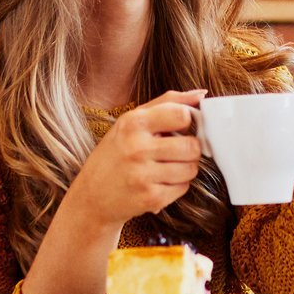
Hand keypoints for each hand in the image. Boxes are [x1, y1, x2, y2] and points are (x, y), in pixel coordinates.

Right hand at [67, 90, 207, 225]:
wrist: (92, 197)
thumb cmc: (115, 153)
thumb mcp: (132, 120)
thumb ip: (167, 102)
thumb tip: (202, 94)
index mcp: (133, 123)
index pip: (181, 115)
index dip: (188, 121)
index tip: (181, 127)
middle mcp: (137, 148)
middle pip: (192, 146)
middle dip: (190, 148)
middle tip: (177, 150)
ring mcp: (144, 175)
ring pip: (192, 168)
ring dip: (185, 168)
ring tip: (167, 166)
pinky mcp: (151, 198)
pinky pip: (184, 187)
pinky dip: (177, 185)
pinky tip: (160, 181)